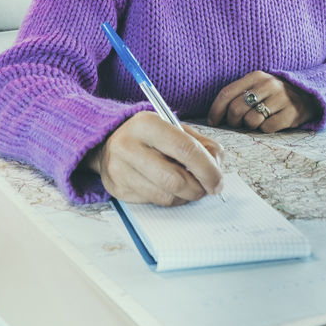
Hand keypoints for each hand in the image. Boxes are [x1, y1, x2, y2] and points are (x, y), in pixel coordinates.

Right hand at [86, 112, 224, 205]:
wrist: (108, 142)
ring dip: (186, 197)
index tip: (218, 181)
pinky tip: (171, 189)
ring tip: (190, 187)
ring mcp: (120, 169)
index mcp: (147, 123)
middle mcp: (129, 145)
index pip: (185, 149)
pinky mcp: (117, 188)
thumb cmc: (149, 136)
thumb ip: (201, 144)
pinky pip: (154, 202)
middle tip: (207, 188)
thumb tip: (216, 168)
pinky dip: (171, 200)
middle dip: (198, 188)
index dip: (207, 169)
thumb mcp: (175, 129)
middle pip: (175, 179)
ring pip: (166, 196)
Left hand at [207, 71, 320, 132]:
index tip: (213, 122)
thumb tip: (214, 117)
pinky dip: (265, 130)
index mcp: (255, 76)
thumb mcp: (257, 86)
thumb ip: (238, 95)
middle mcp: (268, 84)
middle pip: (236, 109)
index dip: (216, 110)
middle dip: (232, 121)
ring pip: (251, 120)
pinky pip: (267, 128)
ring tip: (257, 122)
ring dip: (250, 126)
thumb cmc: (273, 94)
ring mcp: (281, 98)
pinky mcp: (291, 113)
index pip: (227, 93)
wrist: (308, 94)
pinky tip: (270, 123)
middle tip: (237, 124)